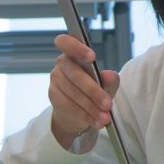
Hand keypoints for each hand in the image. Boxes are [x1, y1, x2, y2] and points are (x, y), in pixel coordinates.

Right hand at [48, 32, 118, 150]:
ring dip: (91, 107)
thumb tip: (110, 75)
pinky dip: (85, 115)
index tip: (92, 57)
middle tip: (108, 104)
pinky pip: (69, 105)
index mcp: (74, 52)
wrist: (77, 112)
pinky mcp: (53, 96)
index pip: (65, 42)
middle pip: (75, 74)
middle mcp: (62, 63)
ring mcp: (55, 79)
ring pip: (73, 92)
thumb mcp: (106, 85)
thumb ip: (110, 80)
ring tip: (105, 117)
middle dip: (94, 91)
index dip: (77, 47)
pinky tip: (96, 121)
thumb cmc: (92, 90)